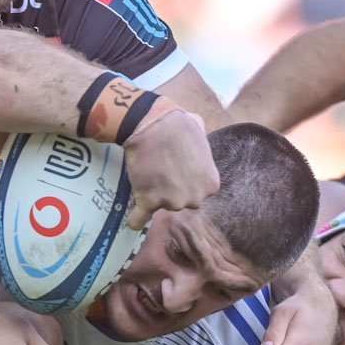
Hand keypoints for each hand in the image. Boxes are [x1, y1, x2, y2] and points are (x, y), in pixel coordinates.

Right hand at [122, 104, 218, 230]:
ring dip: (154, 196)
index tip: (176, 169)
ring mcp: (172, 202)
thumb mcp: (202, 132)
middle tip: (161, 172)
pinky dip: (136, 219)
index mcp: (210, 184)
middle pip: (182, 202)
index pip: (199, 191)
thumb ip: (202, 147)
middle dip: (172, 190)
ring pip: (161, 207)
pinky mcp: (148, 203)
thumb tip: (196, 145)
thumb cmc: (179, 124)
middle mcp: (195, 198)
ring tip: (146, 176)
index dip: (186, 180)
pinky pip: (139, 220)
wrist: (153, 124)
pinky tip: (133, 215)